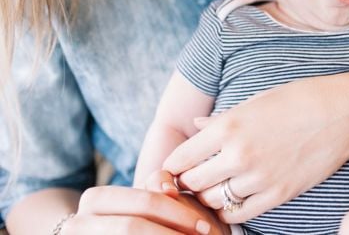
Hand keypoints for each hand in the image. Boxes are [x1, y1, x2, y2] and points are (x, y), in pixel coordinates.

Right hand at [61, 185, 228, 234]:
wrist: (94, 234)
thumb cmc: (129, 218)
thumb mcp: (142, 201)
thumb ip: (156, 185)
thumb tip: (169, 189)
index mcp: (95, 199)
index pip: (144, 202)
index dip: (178, 213)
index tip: (206, 227)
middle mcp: (77, 223)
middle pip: (131, 227)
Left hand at [163, 73, 348, 223]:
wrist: (344, 113)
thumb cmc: (299, 99)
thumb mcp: (255, 101)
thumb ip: (222, 119)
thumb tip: (195, 126)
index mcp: (229, 126)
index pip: (181, 158)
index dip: (174, 164)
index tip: (178, 164)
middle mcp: (239, 154)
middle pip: (193, 183)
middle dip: (188, 181)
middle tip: (193, 177)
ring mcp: (259, 177)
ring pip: (213, 201)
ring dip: (209, 195)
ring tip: (215, 185)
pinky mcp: (278, 194)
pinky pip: (240, 214)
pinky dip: (230, 210)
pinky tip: (234, 197)